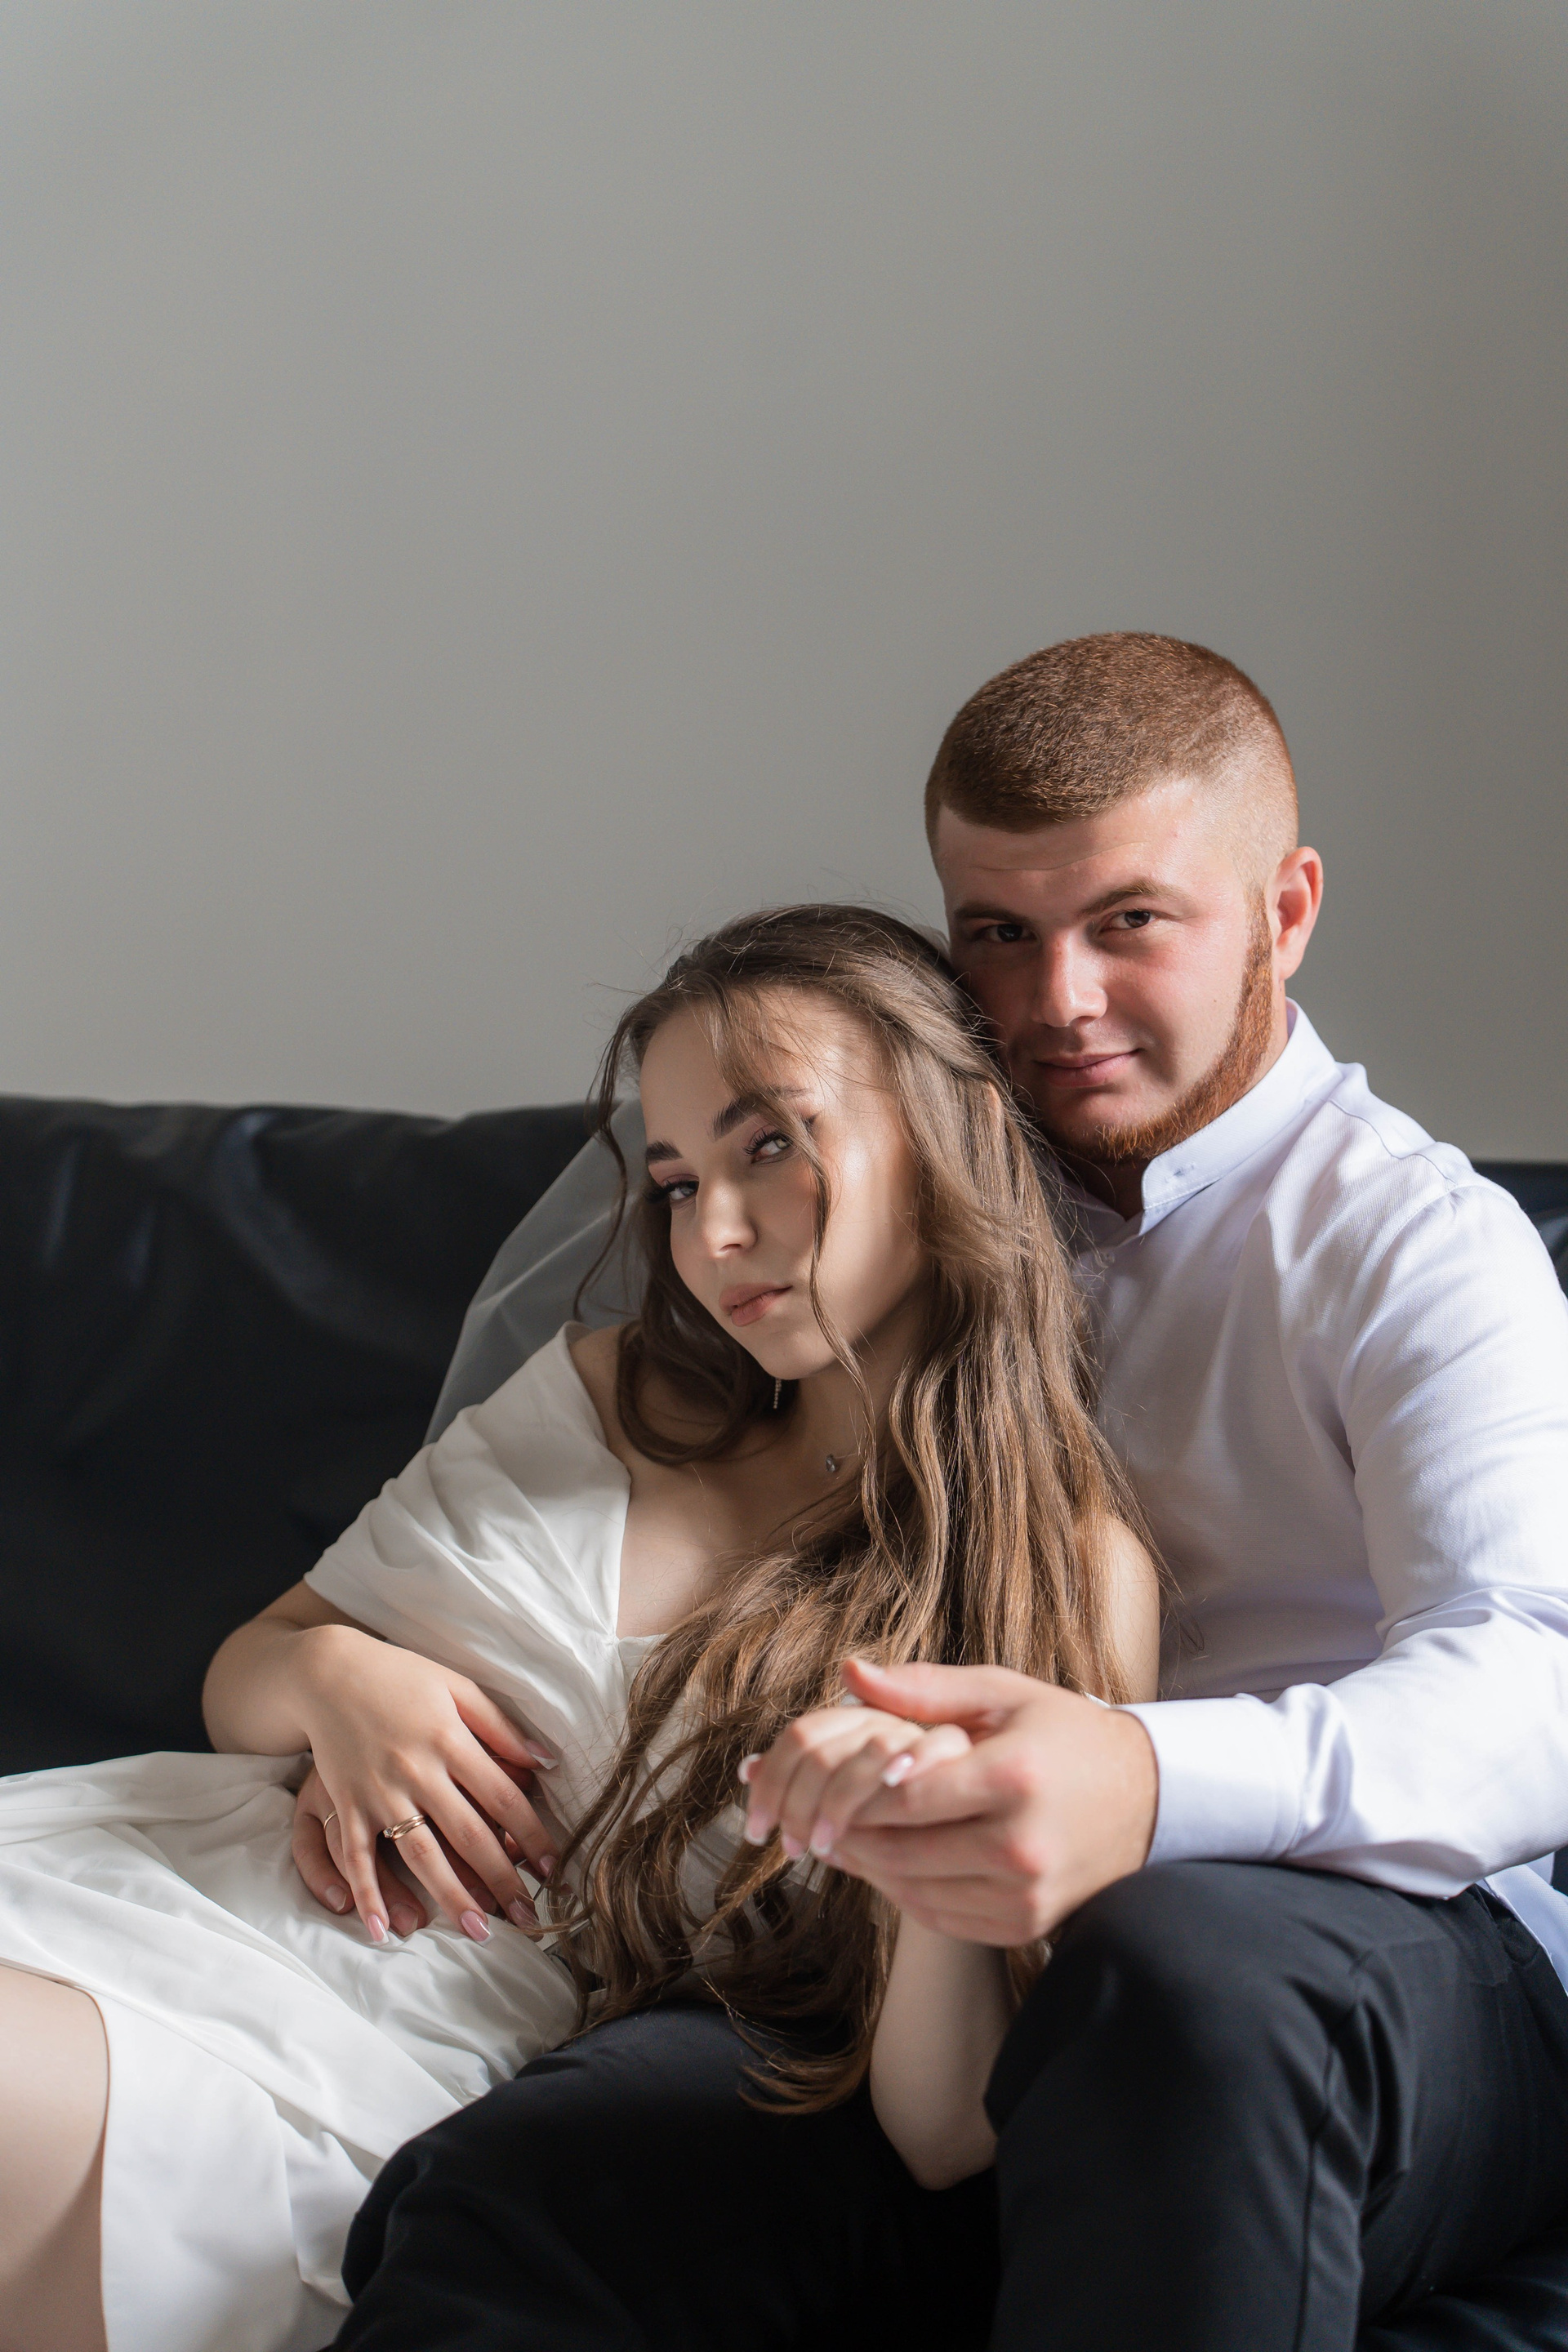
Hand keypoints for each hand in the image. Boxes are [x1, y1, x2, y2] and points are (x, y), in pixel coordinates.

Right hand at [296, 1624, 559, 1943]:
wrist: (326, 1670)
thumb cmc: (399, 1676)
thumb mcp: (456, 1686)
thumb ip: (500, 1726)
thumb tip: (546, 1762)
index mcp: (450, 1739)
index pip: (502, 1797)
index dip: (533, 1835)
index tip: (554, 1868)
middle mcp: (417, 1769)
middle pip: (469, 1833)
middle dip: (502, 1878)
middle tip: (529, 1918)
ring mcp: (379, 1790)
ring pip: (421, 1853)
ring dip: (451, 1896)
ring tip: (479, 1931)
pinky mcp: (345, 1802)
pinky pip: (357, 1856)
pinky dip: (368, 1894)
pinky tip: (382, 1930)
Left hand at [773, 1658, 1158, 1944]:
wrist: (1147, 1800)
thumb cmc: (1066, 1736)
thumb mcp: (1003, 1694)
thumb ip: (924, 1688)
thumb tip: (849, 1672)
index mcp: (1013, 1777)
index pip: (904, 1798)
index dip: (854, 1796)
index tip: (826, 1786)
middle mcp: (1022, 1843)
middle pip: (903, 1852)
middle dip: (852, 1836)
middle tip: (818, 1819)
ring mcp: (1026, 1893)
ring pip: (916, 1892)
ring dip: (873, 1869)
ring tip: (848, 1839)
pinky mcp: (1025, 1925)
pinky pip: (943, 1917)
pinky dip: (908, 1894)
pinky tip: (893, 1865)